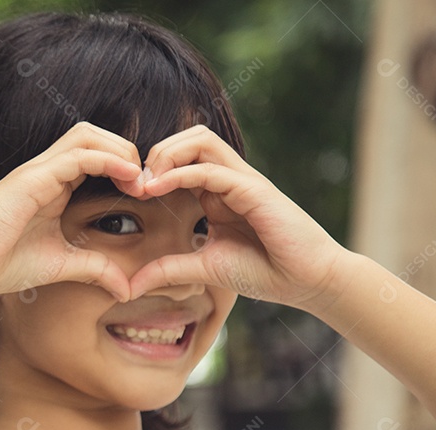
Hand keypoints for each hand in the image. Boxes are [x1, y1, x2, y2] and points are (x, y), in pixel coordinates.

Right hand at [0, 121, 146, 302]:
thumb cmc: (1, 264)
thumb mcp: (60, 265)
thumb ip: (94, 269)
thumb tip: (126, 289)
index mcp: (51, 186)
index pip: (94, 155)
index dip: (123, 167)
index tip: (143, 194)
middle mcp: (46, 171)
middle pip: (94, 135)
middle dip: (126, 151)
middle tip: (146, 183)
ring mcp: (39, 170)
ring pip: (88, 135)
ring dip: (121, 151)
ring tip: (139, 180)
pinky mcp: (34, 177)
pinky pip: (80, 154)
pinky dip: (110, 160)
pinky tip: (129, 179)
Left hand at [130, 125, 353, 311]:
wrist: (307, 281)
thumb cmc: (264, 272)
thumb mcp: (203, 269)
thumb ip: (167, 270)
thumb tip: (129, 285)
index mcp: (217, 193)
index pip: (181, 158)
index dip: (151, 169)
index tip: (128, 194)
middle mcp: (229, 179)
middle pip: (190, 138)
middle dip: (156, 153)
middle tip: (134, 184)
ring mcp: (242, 181)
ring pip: (201, 140)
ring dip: (167, 154)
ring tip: (145, 182)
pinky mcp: (254, 190)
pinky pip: (212, 168)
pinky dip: (180, 173)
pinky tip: (157, 188)